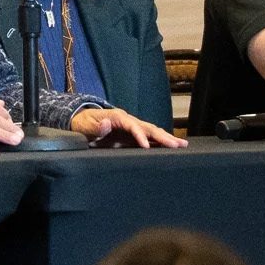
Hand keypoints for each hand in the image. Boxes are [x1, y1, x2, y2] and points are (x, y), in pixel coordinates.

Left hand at [69, 106, 186, 148]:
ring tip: (182, 145)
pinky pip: (149, 138)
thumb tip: (106, 124)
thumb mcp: (83, 125)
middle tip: (177, 144)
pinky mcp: (132, 136)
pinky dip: (161, 142)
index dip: (140, 135)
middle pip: (148, 127)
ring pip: (152, 132)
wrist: (81, 123)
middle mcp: (128, 120)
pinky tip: (172, 147)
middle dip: (162, 136)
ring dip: (167, 138)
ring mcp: (132, 127)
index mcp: (117, 117)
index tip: (146, 146)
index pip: (132, 125)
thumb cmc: (82, 124)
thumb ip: (94, 126)